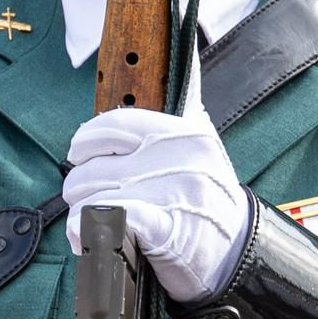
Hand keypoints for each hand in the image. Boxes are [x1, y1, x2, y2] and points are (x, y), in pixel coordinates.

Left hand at [64, 67, 252, 303]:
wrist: (239, 255)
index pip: (115, 123)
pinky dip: (86, 232)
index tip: (78, 154)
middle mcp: (179, 157)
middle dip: (79, 188)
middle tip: (85, 202)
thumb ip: (172, 121)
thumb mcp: (200, 151)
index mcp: (185, 132)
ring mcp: (173, 192)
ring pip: (93, 195)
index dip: (86, 140)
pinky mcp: (166, 229)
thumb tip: (158, 63)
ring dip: (81, 215)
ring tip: (90, 226)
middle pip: (95, 166)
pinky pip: (105, 219)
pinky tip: (88, 240)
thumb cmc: (208, 204)